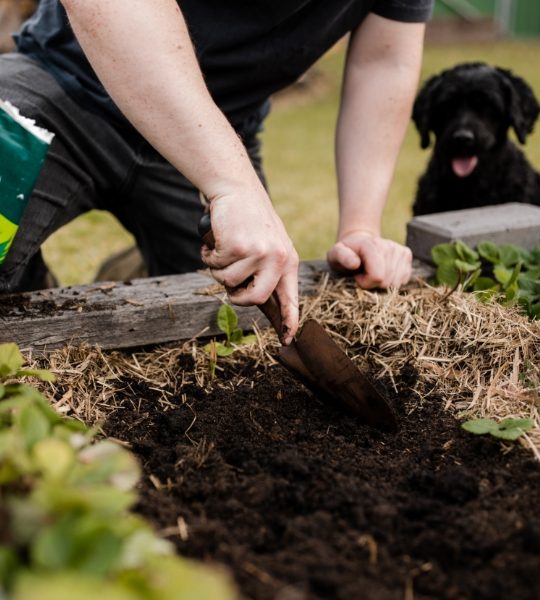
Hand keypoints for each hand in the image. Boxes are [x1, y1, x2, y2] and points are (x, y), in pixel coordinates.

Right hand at [201, 186, 298, 344]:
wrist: (236, 189)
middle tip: (231, 285)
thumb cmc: (250, 220)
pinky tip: (216, 240)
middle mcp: (277, 258)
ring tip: (223, 250)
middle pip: (255, 299)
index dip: (289, 319)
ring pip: (229, 282)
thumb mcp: (269, 245)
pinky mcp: (237, 246)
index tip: (288, 338)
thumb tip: (257, 301)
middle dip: (237, 296)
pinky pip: (215, 266)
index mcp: (288, 261)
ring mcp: (258, 252)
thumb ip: (267, 271)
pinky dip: (208, 256)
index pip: (289, 296)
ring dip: (218, 269)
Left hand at [327, 230, 411, 288]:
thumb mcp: (335, 254)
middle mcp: (388, 245)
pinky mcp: (407, 255)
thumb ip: (341, 256)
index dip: (365, 283)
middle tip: (364, 275)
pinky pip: (404, 279)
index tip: (357, 276)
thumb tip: (355, 263)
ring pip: (397, 283)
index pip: (377, 276)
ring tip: (372, 273)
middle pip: (388, 282)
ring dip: (383, 283)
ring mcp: (399, 250)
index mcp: (371, 245)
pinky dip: (392, 281)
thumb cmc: (346, 253)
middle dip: (373, 284)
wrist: (358, 244)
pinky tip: (383, 272)